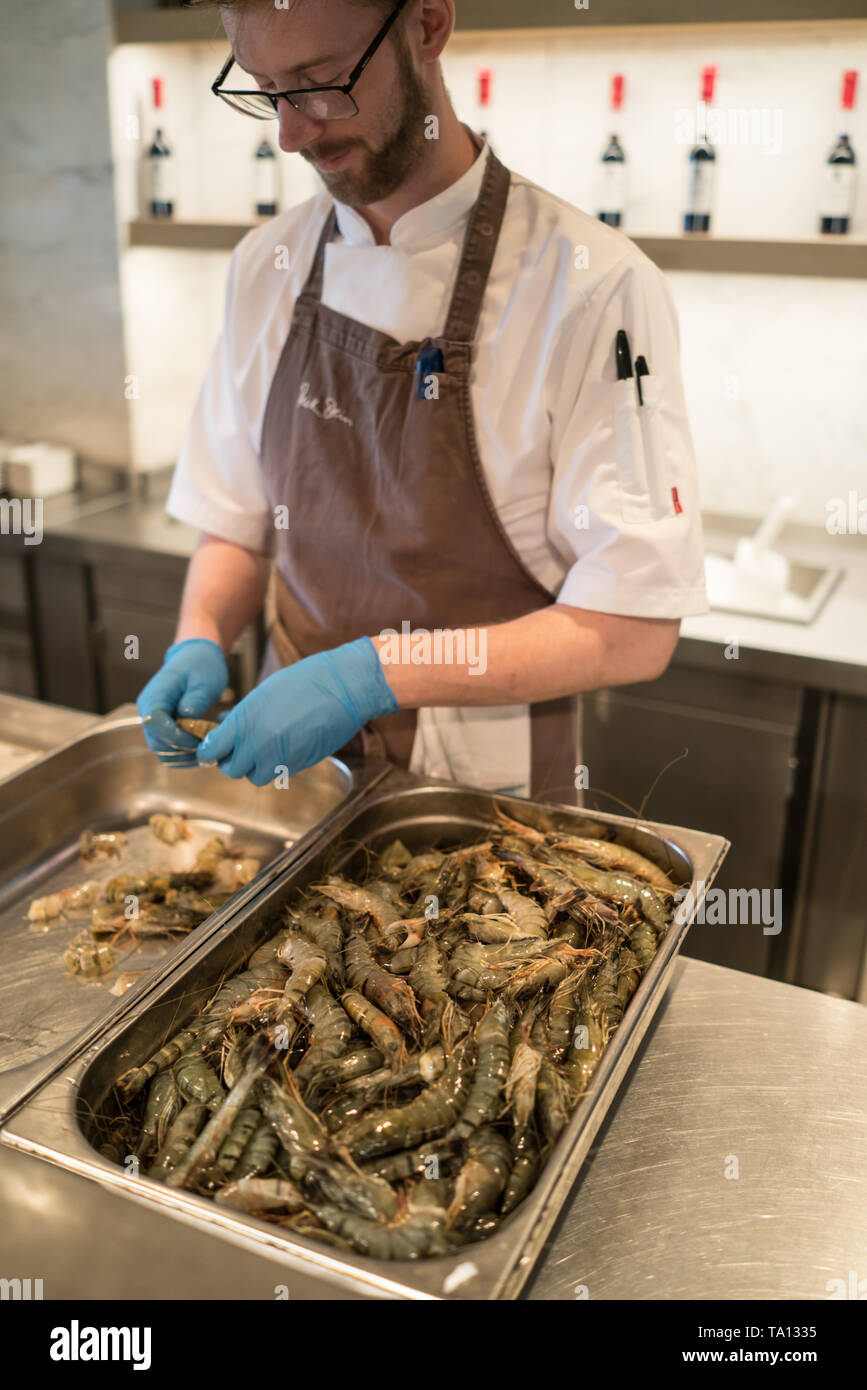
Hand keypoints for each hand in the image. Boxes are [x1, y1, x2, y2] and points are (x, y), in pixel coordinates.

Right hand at [137, 638, 228, 765]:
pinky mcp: (162, 729)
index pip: (154, 722)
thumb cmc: (202, 666)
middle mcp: (147, 710)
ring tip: (206, 749)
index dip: (176, 735)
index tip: (199, 737)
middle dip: (182, 749)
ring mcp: (153, 721)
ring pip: (161, 751)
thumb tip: (186, 716)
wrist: (196, 659)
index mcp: (155, 695)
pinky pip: (168, 750)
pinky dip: (184, 756)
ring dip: (184, 756)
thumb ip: (196, 698)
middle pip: (156, 742)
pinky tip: (201, 750)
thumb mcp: (205, 679)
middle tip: (207, 746)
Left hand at [197, 637, 397, 784]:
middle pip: (231, 769)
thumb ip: (241, 715)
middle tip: (239, 748)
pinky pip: (277, 774)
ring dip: (254, 767)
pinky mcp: (299, 765)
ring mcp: (280, 758)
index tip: (213, 747)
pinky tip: (283, 748)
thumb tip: (222, 726)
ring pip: (254, 777)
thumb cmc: (304, 681)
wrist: (344, 687)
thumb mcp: (264, 693)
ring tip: (263, 749)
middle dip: (232, 760)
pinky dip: (275, 767)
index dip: (210, 751)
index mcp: (245, 721)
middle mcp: (258, 744)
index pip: (212, 751)